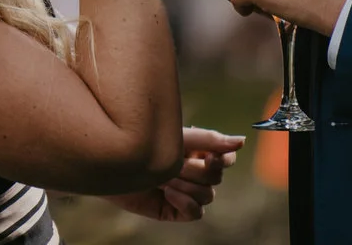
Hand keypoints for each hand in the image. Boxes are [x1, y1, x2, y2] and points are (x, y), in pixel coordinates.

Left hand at [108, 126, 241, 221]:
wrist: (109, 165)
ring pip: (207, 195)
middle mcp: (194, 173)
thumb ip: (208, 139)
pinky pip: (197, 213)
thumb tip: (242, 140)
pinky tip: (167, 193)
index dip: (221, 160)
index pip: (225, 159)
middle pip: (215, 178)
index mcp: (195, 152)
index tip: (209, 156)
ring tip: (163, 177)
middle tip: (171, 163)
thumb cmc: (140, 144)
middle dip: (193, 170)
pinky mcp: (175, 210)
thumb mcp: (175, 138)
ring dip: (186, 185)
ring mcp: (186, 193)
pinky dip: (185, 203)